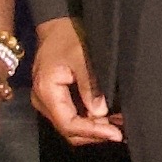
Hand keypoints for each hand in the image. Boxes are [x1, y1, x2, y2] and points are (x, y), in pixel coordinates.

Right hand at [27, 18, 123, 145]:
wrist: (56, 27)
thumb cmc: (68, 37)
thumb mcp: (82, 57)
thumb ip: (89, 85)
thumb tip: (100, 112)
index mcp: (46, 91)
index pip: (68, 123)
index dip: (92, 132)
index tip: (115, 133)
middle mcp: (42, 101)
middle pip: (68, 130)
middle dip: (94, 134)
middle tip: (120, 132)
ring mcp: (47, 102)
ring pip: (70, 127)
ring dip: (94, 130)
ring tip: (118, 127)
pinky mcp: (55, 100)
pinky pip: (71, 117)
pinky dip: (90, 122)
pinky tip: (108, 119)